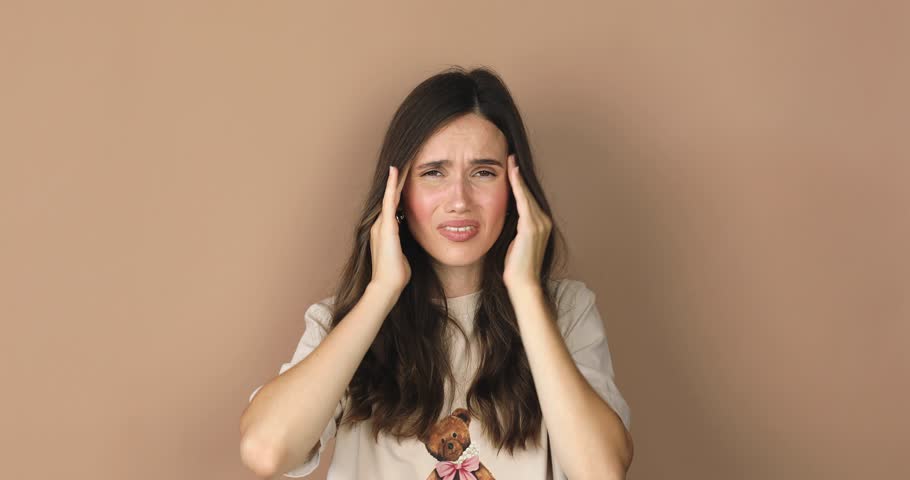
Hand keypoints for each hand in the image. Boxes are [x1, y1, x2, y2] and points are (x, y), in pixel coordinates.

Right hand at [369, 163, 411, 294]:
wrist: (387, 286)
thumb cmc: (396, 275)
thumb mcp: (402, 255)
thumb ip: (403, 246)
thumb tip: (408, 244)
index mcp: (385, 231)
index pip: (394, 206)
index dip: (399, 191)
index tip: (405, 177)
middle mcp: (381, 224)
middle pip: (392, 197)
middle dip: (398, 180)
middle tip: (405, 161)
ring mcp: (382, 224)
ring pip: (391, 195)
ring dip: (396, 178)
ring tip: (402, 161)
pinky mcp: (386, 227)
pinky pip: (390, 201)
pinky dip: (393, 186)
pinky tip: (395, 171)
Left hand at [503, 154, 551, 289]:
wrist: (523, 284)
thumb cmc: (515, 267)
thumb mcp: (514, 242)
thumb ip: (513, 227)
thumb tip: (504, 216)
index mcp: (540, 225)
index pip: (527, 199)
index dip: (520, 183)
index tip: (511, 168)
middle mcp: (543, 221)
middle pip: (528, 193)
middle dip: (519, 175)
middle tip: (510, 157)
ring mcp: (539, 224)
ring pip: (526, 195)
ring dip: (518, 177)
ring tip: (510, 161)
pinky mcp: (531, 227)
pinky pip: (523, 201)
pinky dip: (517, 187)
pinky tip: (512, 174)